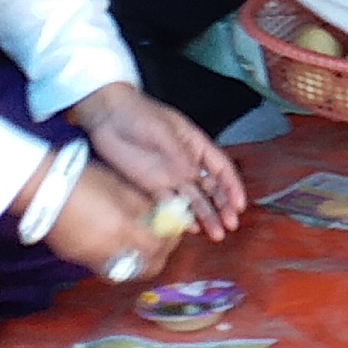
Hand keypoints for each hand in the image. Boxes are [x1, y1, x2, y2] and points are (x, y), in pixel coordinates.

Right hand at [39, 159, 178, 279]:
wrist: (40, 189)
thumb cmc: (83, 180)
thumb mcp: (119, 187)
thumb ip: (144, 206)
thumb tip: (163, 216)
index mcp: (121, 229)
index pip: (158, 247)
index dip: (171, 239)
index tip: (174, 228)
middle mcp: (108, 251)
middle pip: (146, 269)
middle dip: (159, 256)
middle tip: (161, 239)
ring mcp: (90, 259)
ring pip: (126, 271)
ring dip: (138, 260)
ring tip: (138, 241)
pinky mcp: (76, 260)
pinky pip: (106, 266)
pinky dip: (118, 258)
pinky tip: (115, 241)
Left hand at [69, 82, 246, 237]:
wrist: (108, 117)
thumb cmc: (139, 115)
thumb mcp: (164, 132)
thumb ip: (179, 157)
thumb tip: (195, 178)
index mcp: (196, 146)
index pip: (221, 169)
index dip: (232, 187)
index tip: (239, 204)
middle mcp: (186, 164)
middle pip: (210, 188)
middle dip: (222, 206)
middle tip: (230, 224)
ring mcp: (169, 176)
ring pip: (193, 199)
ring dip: (205, 216)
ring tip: (216, 233)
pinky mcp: (151, 186)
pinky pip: (170, 204)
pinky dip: (181, 216)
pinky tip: (191, 227)